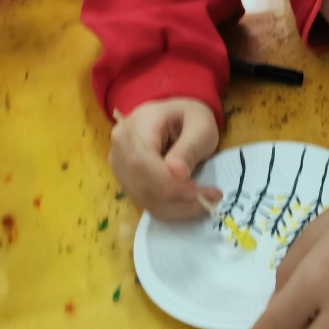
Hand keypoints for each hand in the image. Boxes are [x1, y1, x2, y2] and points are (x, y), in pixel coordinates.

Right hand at [109, 98, 220, 219]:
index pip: (142, 163)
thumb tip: (177, 174)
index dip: (169, 184)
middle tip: (209, 199)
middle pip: (140, 184)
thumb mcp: (200, 125)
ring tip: (205, 201)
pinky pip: (145, 203)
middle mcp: (120, 146)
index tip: (201, 192)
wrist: (178, 118)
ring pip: (142, 198)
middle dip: (176, 198)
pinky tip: (191, 205)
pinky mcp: (127, 181)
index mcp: (138, 124)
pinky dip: (171, 209)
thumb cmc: (191, 118)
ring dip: (176, 208)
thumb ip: (189, 147)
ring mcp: (120, 165)